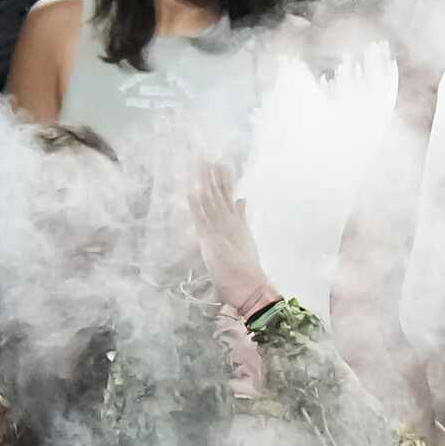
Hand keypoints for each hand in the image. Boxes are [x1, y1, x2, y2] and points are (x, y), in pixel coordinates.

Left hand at [189, 163, 277, 319]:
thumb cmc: (246, 271)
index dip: (223, 180)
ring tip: (200, 167)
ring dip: (205, 184)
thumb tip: (242, 199)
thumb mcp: (245, 239)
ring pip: (211, 202)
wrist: (251, 287)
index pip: (228, 198)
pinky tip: (193, 190)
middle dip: (214, 176)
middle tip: (207, 157)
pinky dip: (197, 204)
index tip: (219, 164)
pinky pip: (202, 219)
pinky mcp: (212, 240)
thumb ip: (242, 217)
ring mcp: (221, 231)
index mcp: (237, 224)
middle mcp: (230, 224)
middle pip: (220, 195)